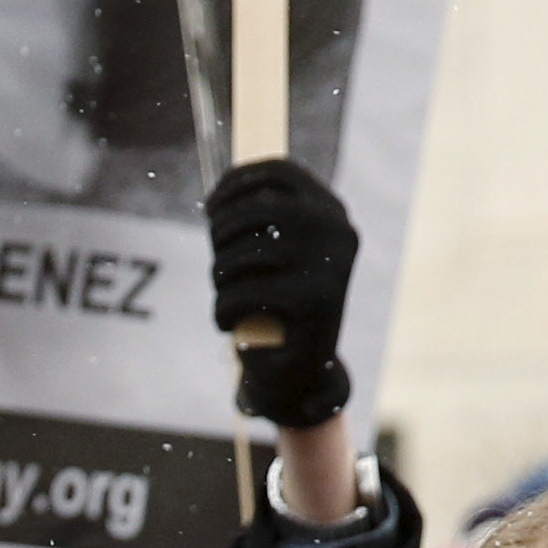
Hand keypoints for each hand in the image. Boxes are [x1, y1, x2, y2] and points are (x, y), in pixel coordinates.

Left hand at [206, 158, 356, 430]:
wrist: (300, 373)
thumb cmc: (277, 307)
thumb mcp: (274, 254)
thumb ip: (260, 220)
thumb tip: (222, 192)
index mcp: (330, 211)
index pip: (279, 173)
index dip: (236, 183)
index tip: (210, 207)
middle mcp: (337, 230)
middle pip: (255, 210)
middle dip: (221, 234)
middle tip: (217, 262)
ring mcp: (330, 264)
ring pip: (243, 255)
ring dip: (220, 278)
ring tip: (226, 295)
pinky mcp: (315, 301)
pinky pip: (242, 294)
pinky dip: (222, 311)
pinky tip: (228, 324)